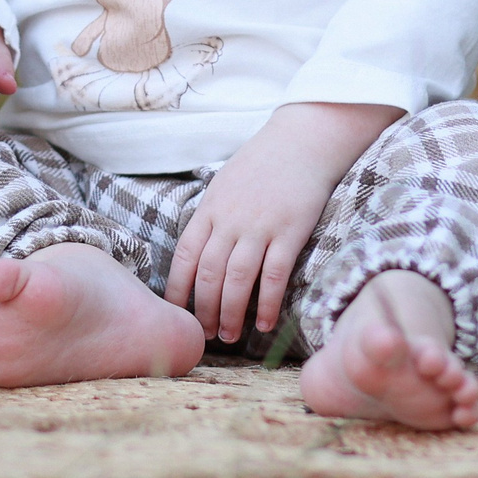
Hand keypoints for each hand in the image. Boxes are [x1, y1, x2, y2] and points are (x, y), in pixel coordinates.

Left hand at [165, 102, 397, 343]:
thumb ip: (211, 218)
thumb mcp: (224, 185)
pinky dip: (267, 304)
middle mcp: (230, 220)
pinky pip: (274, 276)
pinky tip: (265, 324)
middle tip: (205, 334)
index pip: (184, 257)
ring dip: (231, 314)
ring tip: (230, 336)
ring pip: (237, 280)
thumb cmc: (262, 164)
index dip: (177, 290)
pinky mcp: (290, 232)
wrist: (302, 140)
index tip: (175, 313)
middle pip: (208, 275)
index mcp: (210, 209)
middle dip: (203, 310)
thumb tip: (199, 254)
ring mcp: (259, 227)